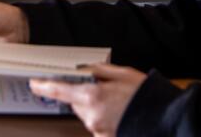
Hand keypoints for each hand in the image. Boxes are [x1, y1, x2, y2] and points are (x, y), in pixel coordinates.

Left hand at [29, 63, 146, 136]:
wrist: (166, 118)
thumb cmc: (146, 96)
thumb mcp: (122, 74)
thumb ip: (99, 71)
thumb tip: (86, 69)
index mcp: (92, 96)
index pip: (59, 91)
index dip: (44, 86)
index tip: (34, 83)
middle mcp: (91, 116)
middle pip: (76, 103)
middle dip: (84, 94)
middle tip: (104, 88)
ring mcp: (98, 130)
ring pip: (87, 114)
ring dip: (95, 107)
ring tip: (117, 102)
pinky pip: (98, 125)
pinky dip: (104, 118)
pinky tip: (119, 113)